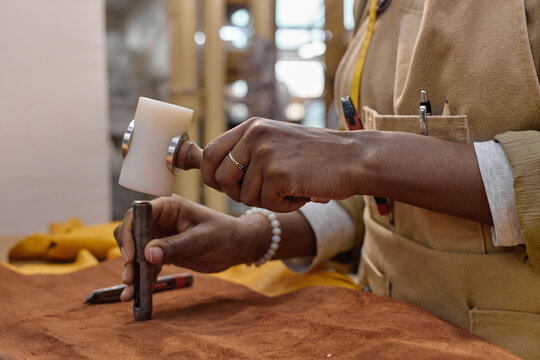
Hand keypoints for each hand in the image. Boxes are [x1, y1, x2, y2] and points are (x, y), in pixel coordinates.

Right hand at [113, 195, 269, 300]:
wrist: (238, 246)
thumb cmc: (224, 234)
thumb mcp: (201, 240)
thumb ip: (175, 246)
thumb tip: (147, 254)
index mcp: (169, 207)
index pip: (138, 215)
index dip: (130, 233)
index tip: (131, 255)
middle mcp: (160, 220)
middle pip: (132, 234)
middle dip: (128, 255)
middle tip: (130, 276)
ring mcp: (160, 236)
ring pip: (137, 252)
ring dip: (132, 271)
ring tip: (130, 292)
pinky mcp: (164, 253)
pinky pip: (147, 265)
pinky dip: (142, 278)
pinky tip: (137, 293)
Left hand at [201, 118, 356, 211]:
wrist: (354, 158)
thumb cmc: (317, 156)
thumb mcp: (277, 143)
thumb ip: (248, 152)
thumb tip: (213, 172)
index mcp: (252, 127)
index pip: (211, 152)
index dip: (212, 175)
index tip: (224, 186)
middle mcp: (255, 136)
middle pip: (221, 177)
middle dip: (237, 193)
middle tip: (264, 192)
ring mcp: (266, 154)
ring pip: (246, 196)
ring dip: (269, 201)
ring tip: (293, 187)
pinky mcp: (279, 174)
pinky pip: (268, 204)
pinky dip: (286, 206)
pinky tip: (302, 192)